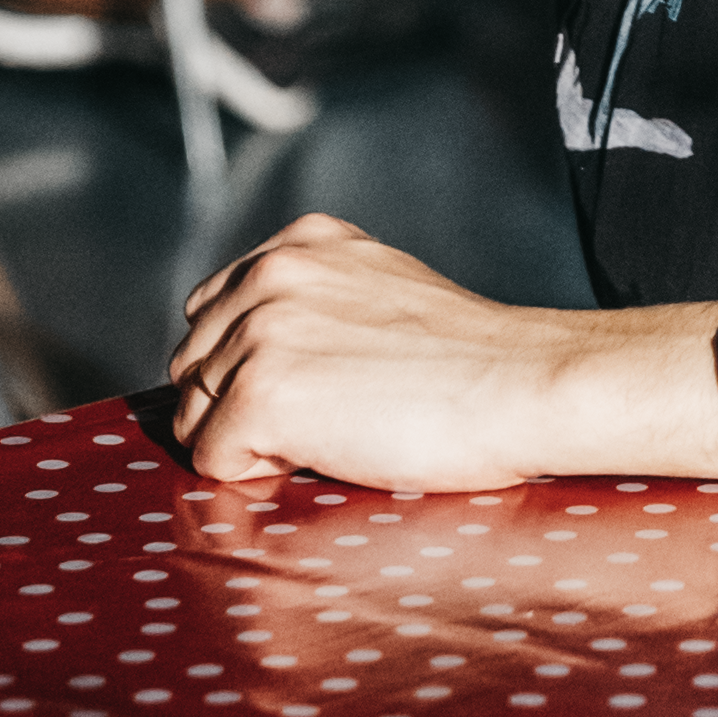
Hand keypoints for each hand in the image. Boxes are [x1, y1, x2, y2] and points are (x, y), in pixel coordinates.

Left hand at [167, 211, 717, 490]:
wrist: (524, 385)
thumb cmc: (473, 359)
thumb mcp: (382, 289)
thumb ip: (316, 298)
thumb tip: (256, 349)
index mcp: (302, 243)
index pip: (212, 311)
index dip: (246, 362)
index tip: (304, 386)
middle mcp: (270, 275)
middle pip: (193, 364)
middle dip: (238, 401)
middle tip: (325, 418)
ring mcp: (260, 334)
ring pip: (195, 413)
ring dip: (249, 438)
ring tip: (329, 434)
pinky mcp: (261, 395)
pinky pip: (214, 458)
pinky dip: (257, 473)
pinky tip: (327, 454)